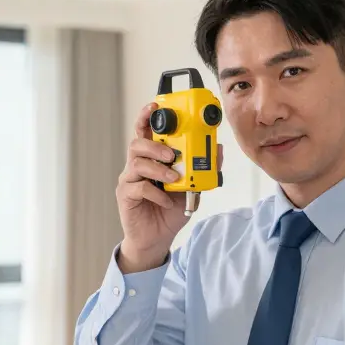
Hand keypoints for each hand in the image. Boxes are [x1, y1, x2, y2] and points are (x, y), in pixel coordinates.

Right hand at [116, 103, 222, 272]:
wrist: (157, 238)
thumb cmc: (170, 209)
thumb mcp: (192, 187)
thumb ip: (203, 168)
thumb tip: (218, 150)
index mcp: (152, 158)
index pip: (145, 132)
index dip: (147, 116)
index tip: (155, 106)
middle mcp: (138, 165)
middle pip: (137, 143)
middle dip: (156, 145)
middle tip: (172, 154)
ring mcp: (130, 180)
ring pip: (136, 163)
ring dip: (157, 168)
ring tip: (172, 177)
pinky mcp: (126, 195)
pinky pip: (139, 187)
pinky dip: (156, 193)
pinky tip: (167, 201)